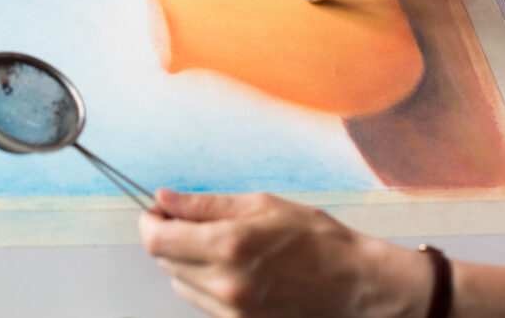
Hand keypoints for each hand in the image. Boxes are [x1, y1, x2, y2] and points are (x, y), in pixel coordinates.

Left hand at [139, 189, 430, 317]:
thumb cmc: (317, 240)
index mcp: (228, 245)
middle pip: (163, 260)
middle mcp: (224, 282)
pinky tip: (230, 266)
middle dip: (169, 236)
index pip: (156, 239)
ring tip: (218, 244)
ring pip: (178, 281)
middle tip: (189, 220)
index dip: (149, 221)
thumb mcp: (261, 204)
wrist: (355, 284)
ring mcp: (231, 309)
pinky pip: (200, 299)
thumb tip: (166, 199)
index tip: (159, 210)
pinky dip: (203, 280)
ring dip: (185, 260)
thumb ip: (204, 204)